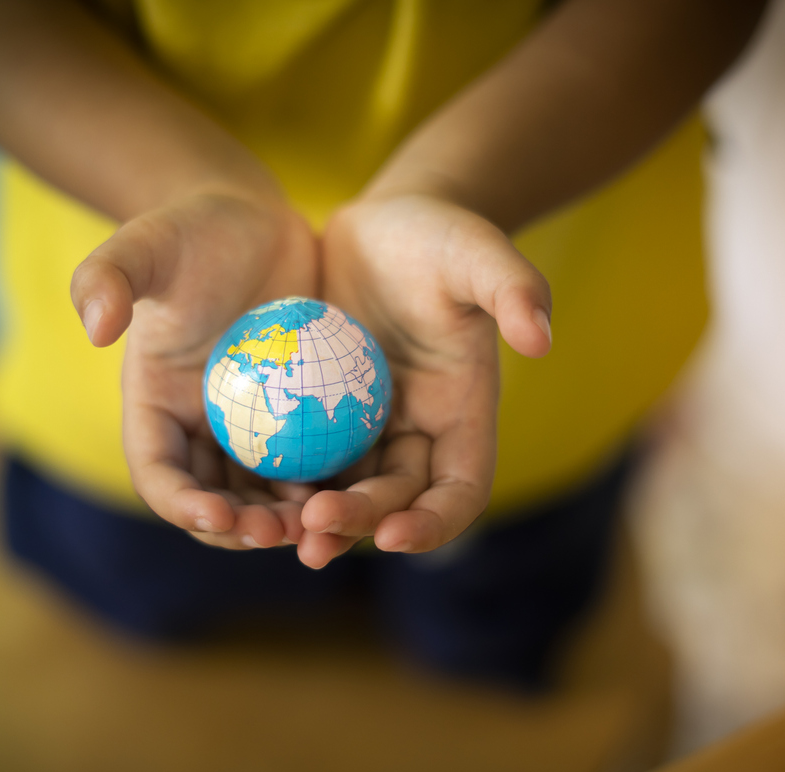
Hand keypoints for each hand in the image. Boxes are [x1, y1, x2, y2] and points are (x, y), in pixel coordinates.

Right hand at [71, 186, 319, 548]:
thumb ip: (109, 275)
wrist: (253, 221)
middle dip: (240, 530)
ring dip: (288, 520)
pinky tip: (360, 490)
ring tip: (321, 522)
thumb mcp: (147, 244)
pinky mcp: (294, 418)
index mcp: (155, 408)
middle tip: (280, 531)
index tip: (218, 515)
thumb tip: (94, 327)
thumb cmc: (193, 230)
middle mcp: (198, 430)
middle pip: (213, 503)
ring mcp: (249, 428)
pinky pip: (312, 462)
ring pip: (265, 495)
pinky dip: (329, 483)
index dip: (181, 505)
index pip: (158, 476)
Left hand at [297, 193, 552, 567]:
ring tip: (275, 531)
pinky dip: (282, 479)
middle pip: (397, 501)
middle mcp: (419, 432)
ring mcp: (370, 427)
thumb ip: (513, 287)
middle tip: (316, 528)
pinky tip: (243, 492)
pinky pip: (304, 457)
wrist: (385, 222)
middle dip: (363, 523)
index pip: (462, 490)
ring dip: (317, 518)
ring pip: (346, 491)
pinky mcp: (327, 412)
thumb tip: (541, 338)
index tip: (396, 536)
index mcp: (463, 413)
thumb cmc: (439, 235)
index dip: (436, 522)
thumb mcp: (476, 252)